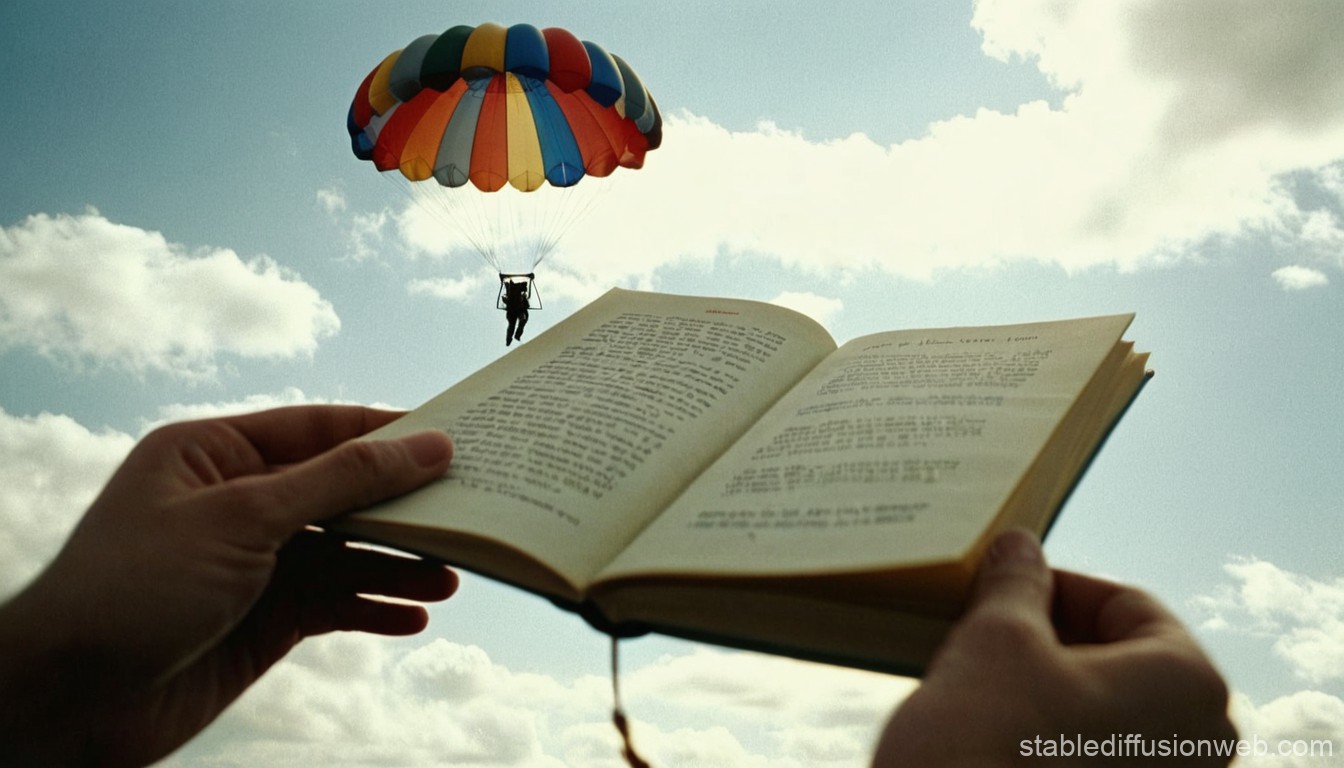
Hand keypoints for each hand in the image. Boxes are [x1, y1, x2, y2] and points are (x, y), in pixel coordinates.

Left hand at [0, 405, 456, 766]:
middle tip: (465, 513)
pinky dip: (372, 610)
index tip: (451, 438)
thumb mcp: (243, 517)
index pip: (317, 429)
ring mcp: (250, 564)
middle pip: (339, 494)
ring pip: (345, 554)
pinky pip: (333, 604)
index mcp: (213, 454)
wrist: (69, 702)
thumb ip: (340, 480)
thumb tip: (425, 445)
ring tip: (449, 578)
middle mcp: (235, 503)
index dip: (384, 433)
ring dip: (396, 567)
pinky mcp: (261, 619)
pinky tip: (412, 618)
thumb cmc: (131, 589)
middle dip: (400, 508)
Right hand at [872, 529, 1235, 766]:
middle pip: (1125, 659)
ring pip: (1111, 711)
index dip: (1056, 585)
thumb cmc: (986, 746)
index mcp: (1190, 685)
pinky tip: (1003, 735)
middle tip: (992, 634)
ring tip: (991, 686)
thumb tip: (1021, 551)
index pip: (1127, 604)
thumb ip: (1017, 585)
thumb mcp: (995, 638)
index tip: (1005, 589)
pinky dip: (1056, 737)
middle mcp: (1201, 746)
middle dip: (1056, 640)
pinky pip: (1100, 755)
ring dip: (1054, 690)